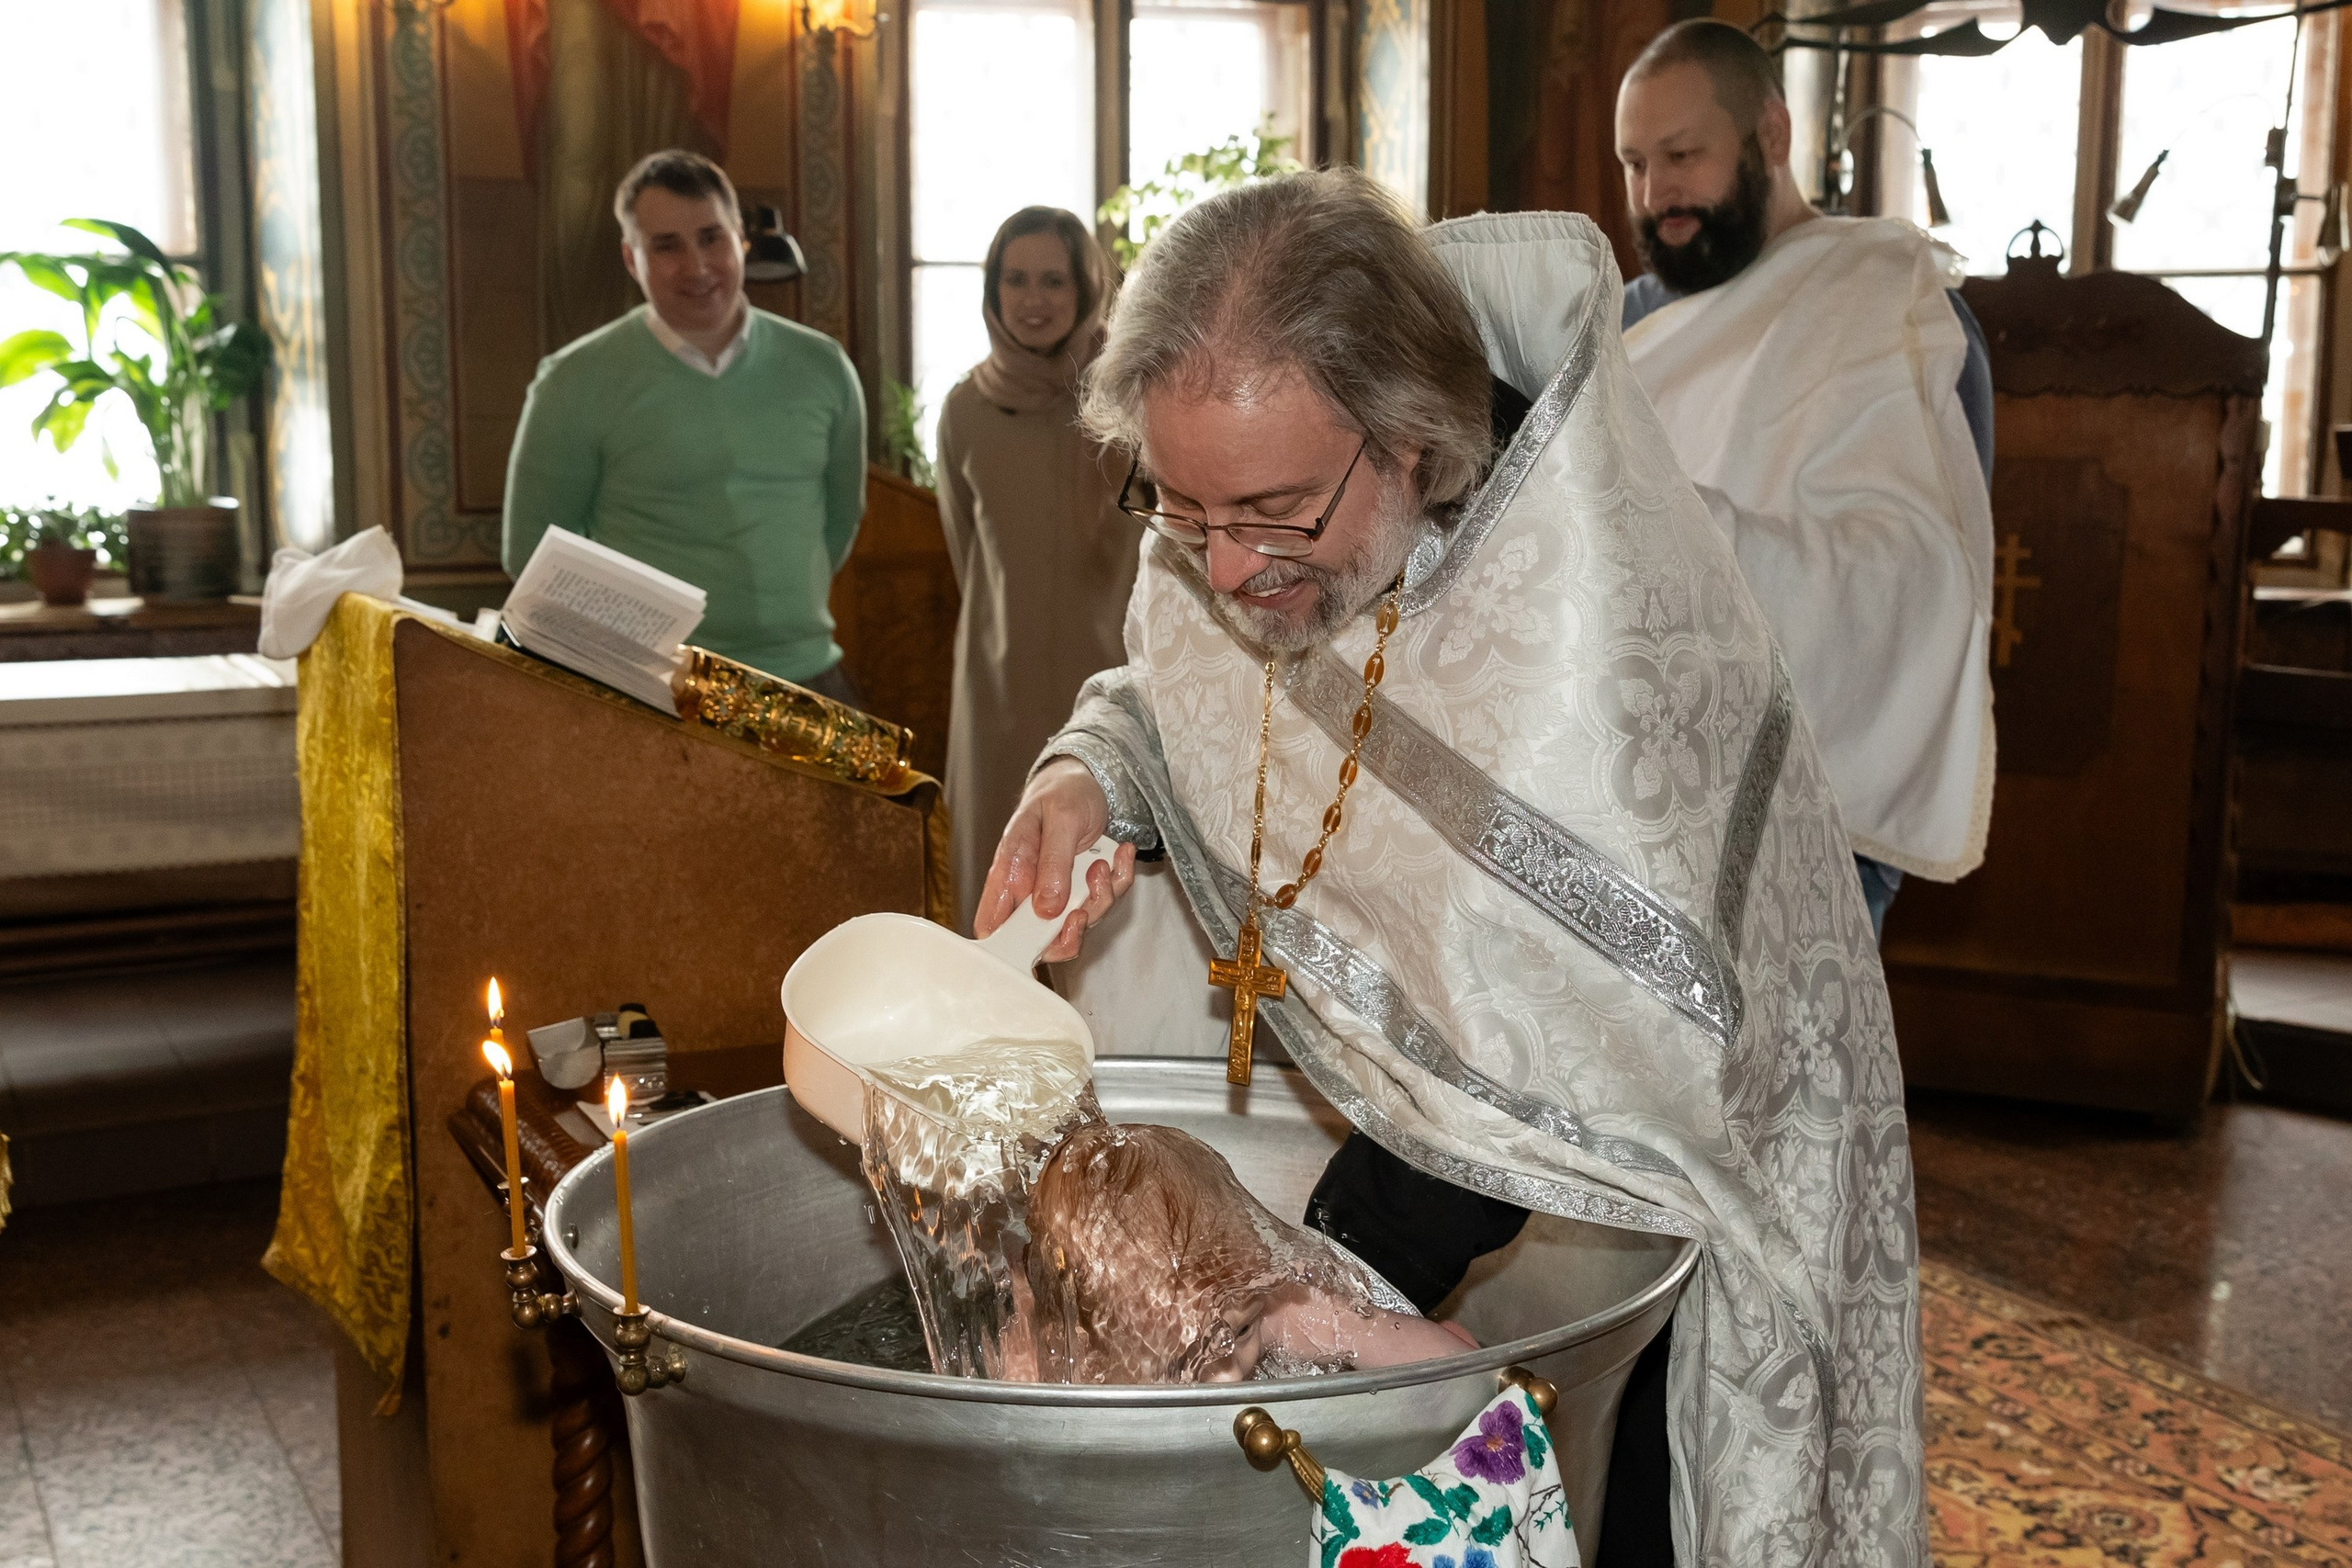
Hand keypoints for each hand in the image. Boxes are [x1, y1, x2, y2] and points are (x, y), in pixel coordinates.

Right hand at [976, 758, 1137, 960]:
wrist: (1086, 780)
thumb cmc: (1061, 794)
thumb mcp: (1060, 820)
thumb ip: (1052, 864)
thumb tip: (1046, 909)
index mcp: (1009, 874)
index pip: (992, 925)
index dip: (1008, 949)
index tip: (1039, 946)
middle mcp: (1031, 889)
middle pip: (1043, 940)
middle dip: (1072, 930)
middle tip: (1083, 910)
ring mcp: (1059, 892)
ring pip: (1080, 923)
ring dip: (1101, 898)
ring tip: (1102, 863)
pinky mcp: (1084, 889)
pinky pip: (1105, 901)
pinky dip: (1118, 880)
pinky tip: (1120, 855)